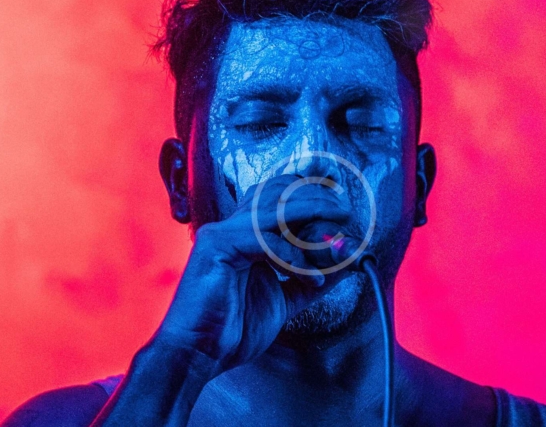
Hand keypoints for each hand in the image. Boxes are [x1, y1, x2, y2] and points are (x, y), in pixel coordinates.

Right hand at [155, 174, 351, 376]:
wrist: (200, 353)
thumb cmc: (233, 328)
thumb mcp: (285, 298)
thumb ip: (311, 278)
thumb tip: (344, 262)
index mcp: (244, 234)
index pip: (278, 194)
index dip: (311, 192)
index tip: (341, 202)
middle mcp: (232, 226)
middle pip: (279, 191)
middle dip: (318, 199)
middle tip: (345, 214)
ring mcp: (222, 233)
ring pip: (275, 209)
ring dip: (313, 222)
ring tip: (338, 241)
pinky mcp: (218, 246)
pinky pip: (268, 241)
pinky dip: (297, 260)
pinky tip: (313, 279)